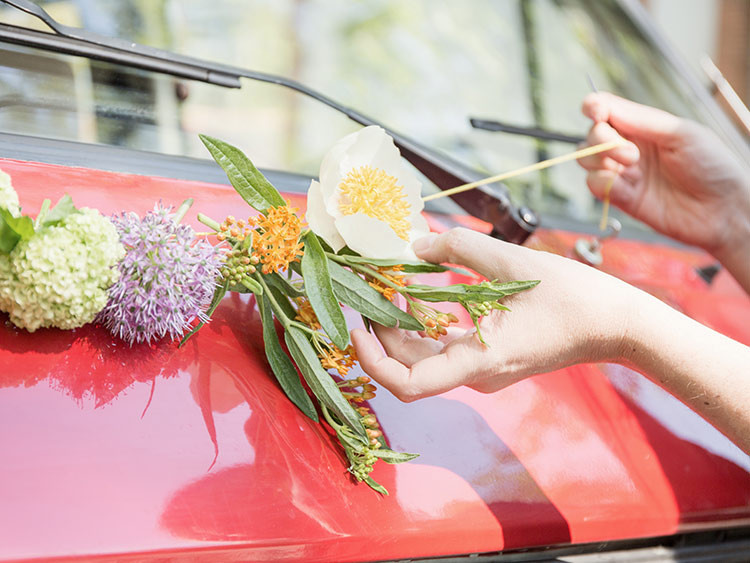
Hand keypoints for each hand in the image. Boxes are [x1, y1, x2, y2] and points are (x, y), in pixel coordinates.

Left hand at [352, 228, 636, 401]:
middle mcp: (477, 375)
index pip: (409, 384)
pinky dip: (426, 327)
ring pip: (424, 360)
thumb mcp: (512, 261)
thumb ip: (458, 248)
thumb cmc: (574, 296)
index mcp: (481, 360)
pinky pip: (445, 351)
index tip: (356, 328)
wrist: (615, 324)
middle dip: (382, 332)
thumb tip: (415, 244)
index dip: (373, 362)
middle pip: (409, 368)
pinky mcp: (490, 361)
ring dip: (401, 328)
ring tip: (390, 286)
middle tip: (370, 290)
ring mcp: (484, 371)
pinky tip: (420, 294)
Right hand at [578, 92, 749, 263]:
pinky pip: (595, 185)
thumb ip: (642, 120)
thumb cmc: (712, 166)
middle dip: (601, 139)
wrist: (722, 209)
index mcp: (644, 127)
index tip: (594, 111)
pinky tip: (624, 185)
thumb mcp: (680, 133)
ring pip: (587, 160)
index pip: (607, 110)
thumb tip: (608, 107)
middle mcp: (630, 148)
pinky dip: (602, 183)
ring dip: (599, 160)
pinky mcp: (621, 198)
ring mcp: (624, 173)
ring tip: (630, 166)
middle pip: (592, 136)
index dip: (594, 107)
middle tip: (630, 152)